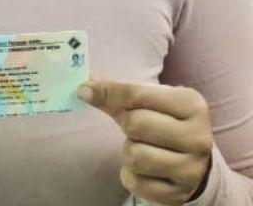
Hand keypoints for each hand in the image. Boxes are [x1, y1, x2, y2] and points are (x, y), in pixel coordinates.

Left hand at [79, 80, 213, 204]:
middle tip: (134, 128)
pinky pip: (135, 182)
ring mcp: (192, 169)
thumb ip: (117, 93)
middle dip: (126, 125)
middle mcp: (199, 138)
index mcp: (193, 105)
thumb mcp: (148, 101)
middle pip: (136, 124)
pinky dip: (130, 175)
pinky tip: (144, 169)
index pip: (137, 94)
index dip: (106, 92)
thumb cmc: (162, 121)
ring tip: (142, 148)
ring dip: (128, 151)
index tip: (85, 91)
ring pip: (135, 156)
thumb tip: (85, 90)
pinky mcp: (179, 194)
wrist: (189, 159)